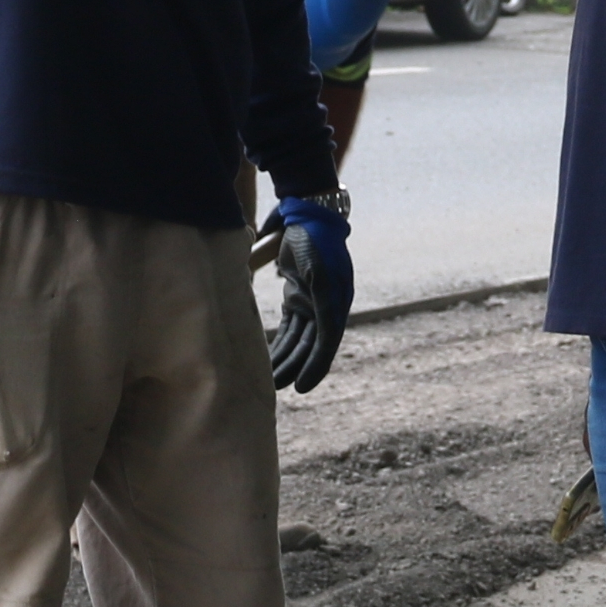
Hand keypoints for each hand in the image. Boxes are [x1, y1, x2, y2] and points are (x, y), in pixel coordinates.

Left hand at [264, 193, 354, 393]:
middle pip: (310, 346)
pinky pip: (289, 328)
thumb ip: (320, 297)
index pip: (326, 343)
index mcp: (336, 303)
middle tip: (275, 387)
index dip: (315, 367)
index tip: (301, 387)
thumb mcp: (318, 270)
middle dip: (294, 367)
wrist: (308, 218)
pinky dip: (280, 343)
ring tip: (269, 379)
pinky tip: (269, 358)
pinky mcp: (297, 299)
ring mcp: (311, 304)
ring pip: (298, 340)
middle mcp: (327, 308)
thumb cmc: (315, 242)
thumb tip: (321, 328)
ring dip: (285, 359)